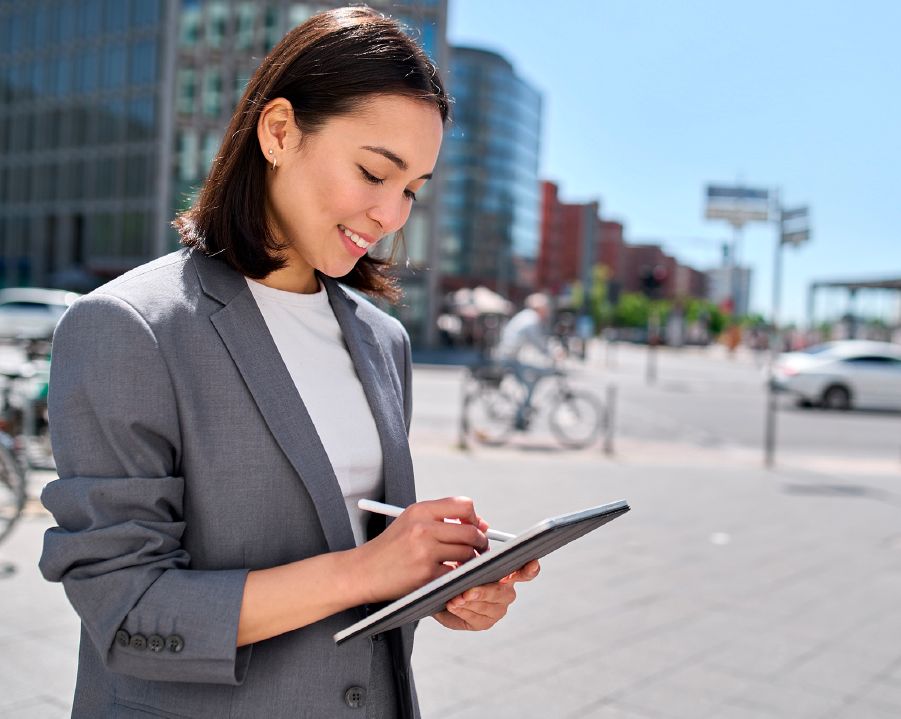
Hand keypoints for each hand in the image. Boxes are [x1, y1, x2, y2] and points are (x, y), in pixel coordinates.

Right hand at [353, 497, 488, 603]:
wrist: (362, 571)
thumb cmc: (390, 548)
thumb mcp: (410, 522)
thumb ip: (441, 519)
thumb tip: (481, 524)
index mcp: (420, 510)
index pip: (463, 505)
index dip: (474, 518)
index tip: (475, 528)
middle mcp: (423, 527)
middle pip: (470, 531)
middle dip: (480, 543)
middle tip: (480, 550)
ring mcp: (425, 551)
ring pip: (467, 553)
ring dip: (470, 561)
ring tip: (462, 564)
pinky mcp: (426, 574)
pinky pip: (456, 573)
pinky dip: (457, 576)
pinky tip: (448, 576)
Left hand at [433, 559, 539, 630]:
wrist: (442, 590)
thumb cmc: (457, 570)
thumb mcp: (464, 558)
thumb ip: (474, 551)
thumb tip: (478, 540)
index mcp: (507, 572)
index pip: (525, 571)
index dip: (531, 568)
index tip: (531, 564)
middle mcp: (506, 591)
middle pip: (502, 592)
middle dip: (483, 592)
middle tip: (468, 591)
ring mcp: (498, 608)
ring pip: (488, 607)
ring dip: (469, 602)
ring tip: (454, 598)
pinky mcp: (485, 622)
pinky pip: (477, 618)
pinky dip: (463, 611)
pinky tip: (453, 605)